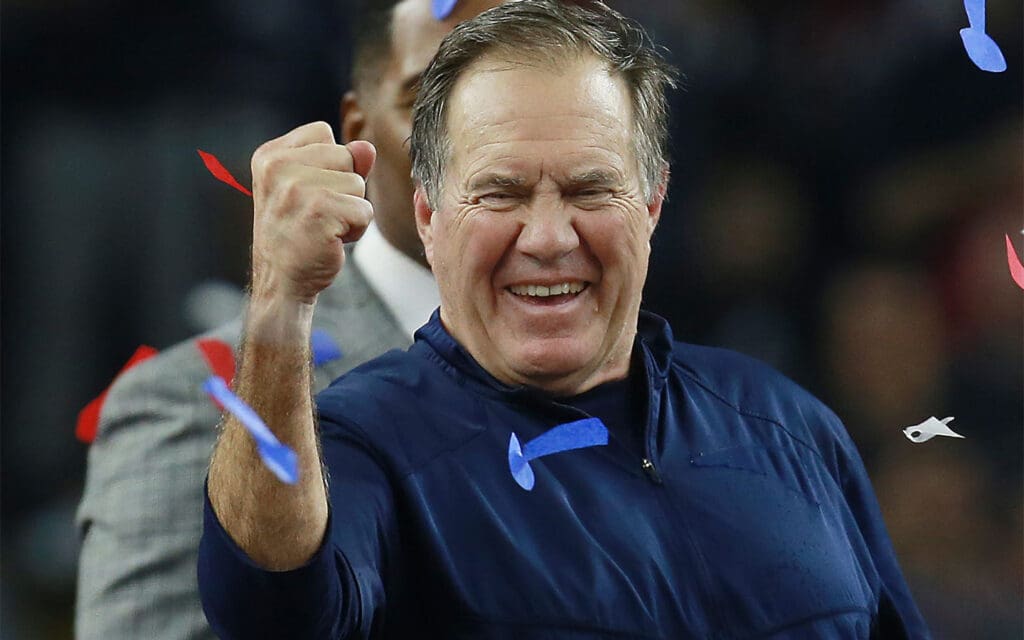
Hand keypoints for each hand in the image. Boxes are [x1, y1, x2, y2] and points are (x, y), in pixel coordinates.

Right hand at [249, 121, 375, 303]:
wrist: (281, 281)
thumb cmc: (297, 233)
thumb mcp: (311, 188)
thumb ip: (339, 162)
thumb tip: (367, 148)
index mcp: (270, 155)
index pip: (323, 132)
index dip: (329, 164)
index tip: (307, 192)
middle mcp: (278, 167)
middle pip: (346, 156)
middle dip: (343, 188)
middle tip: (316, 214)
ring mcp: (297, 188)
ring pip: (358, 184)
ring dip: (350, 210)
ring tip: (322, 227)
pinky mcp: (320, 211)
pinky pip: (365, 210)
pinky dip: (356, 230)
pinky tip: (329, 240)